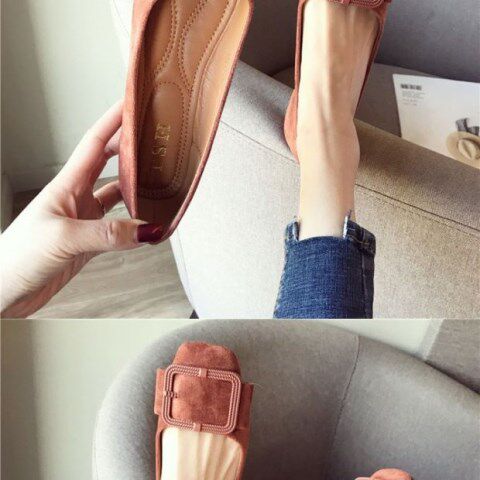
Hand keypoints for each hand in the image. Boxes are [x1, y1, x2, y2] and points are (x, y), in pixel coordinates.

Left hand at [0, 102, 157, 317]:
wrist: (5, 291)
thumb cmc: (17, 258)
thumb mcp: (63, 238)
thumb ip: (107, 234)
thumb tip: (147, 229)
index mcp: (67, 185)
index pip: (95, 143)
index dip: (114, 121)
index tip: (133, 103)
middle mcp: (77, 198)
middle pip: (111, 163)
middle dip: (132, 148)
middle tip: (155, 139)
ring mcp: (85, 219)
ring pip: (118, 195)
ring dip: (138, 188)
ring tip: (160, 180)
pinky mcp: (90, 241)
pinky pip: (120, 226)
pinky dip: (136, 225)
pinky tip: (148, 226)